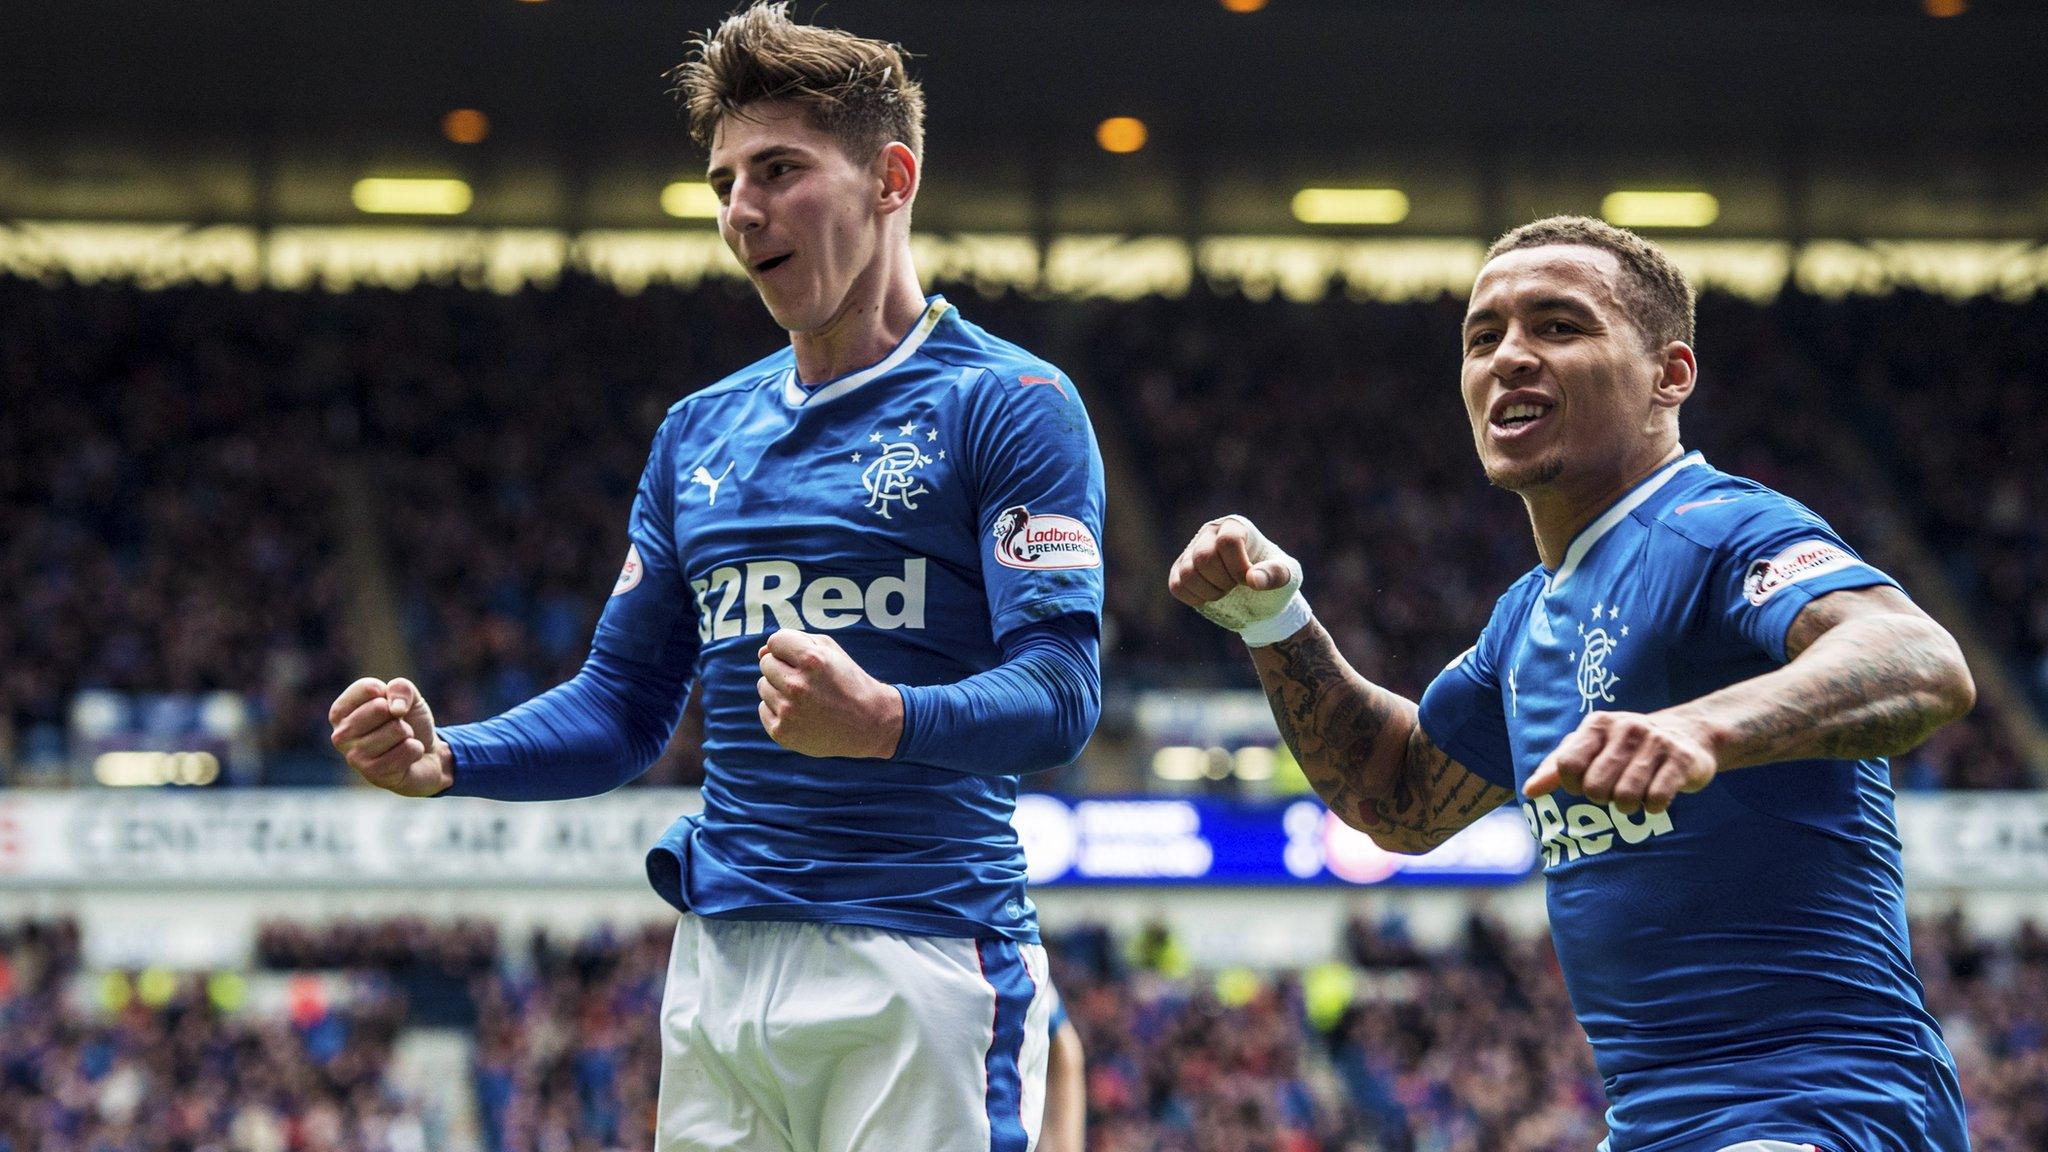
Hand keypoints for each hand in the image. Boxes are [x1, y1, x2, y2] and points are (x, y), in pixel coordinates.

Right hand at [328, 677, 454, 796]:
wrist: (426, 756)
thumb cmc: (409, 722)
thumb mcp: (408, 697)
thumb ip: (401, 688)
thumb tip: (395, 709)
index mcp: (341, 713)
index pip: (367, 688)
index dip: (389, 693)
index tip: (389, 706)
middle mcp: (340, 735)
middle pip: (380, 708)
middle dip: (399, 716)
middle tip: (396, 727)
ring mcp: (354, 757)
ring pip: (396, 729)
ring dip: (408, 734)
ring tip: (400, 742)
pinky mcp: (373, 774)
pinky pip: (408, 749)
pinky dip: (415, 749)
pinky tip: (406, 758)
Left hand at [757, 630, 902, 757]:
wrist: (868, 724)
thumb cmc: (847, 682)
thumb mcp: (830, 651)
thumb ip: (795, 641)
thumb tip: (761, 652)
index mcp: (812, 660)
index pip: (775, 641)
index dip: (787, 648)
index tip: (801, 659)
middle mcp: (798, 685)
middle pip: (766, 663)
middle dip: (783, 668)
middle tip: (808, 681)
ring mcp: (789, 711)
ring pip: (763, 686)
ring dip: (780, 689)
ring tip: (806, 698)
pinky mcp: (782, 732)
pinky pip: (763, 709)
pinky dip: (778, 711)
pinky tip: (801, 714)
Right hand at [1167, 516, 1306, 643]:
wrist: (1259, 597)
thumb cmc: (1273, 580)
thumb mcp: (1288, 576)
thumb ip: (1275, 575)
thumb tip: (1253, 580)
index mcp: (1236, 526)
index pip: (1228, 541)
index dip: (1238, 568)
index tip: (1250, 583)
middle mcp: (1210, 533)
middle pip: (1204, 557)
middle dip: (1223, 581)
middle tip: (1237, 587)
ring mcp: (1192, 550)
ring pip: (1187, 572)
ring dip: (1209, 591)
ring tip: (1225, 592)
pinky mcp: (1180, 570)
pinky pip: (1176, 586)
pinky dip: (1195, 597)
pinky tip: (1210, 597)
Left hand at [1524, 710, 1716, 813]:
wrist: (1689, 733)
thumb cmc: (1627, 747)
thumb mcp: (1590, 748)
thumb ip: (1556, 768)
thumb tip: (1529, 791)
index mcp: (1598, 724)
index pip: (1567, 765)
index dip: (1572, 785)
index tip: (1584, 784)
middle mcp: (1626, 728)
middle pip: (1595, 787)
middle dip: (1602, 798)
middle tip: (1614, 790)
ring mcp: (1656, 742)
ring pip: (1625, 797)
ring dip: (1627, 806)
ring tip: (1635, 794)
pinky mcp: (1681, 760)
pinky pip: (1656, 800)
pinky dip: (1653, 807)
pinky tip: (1656, 796)